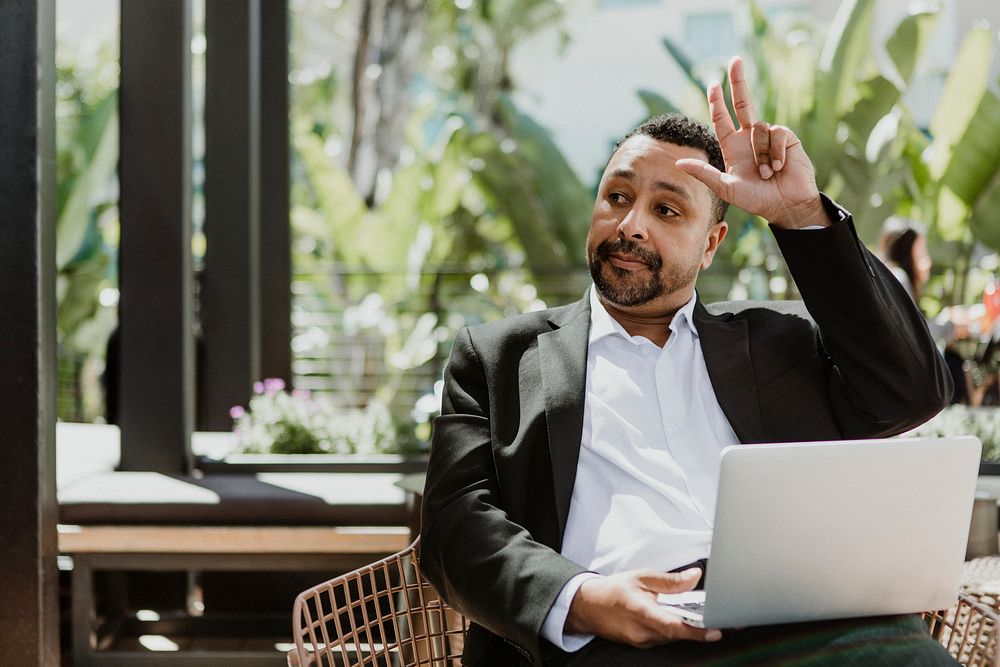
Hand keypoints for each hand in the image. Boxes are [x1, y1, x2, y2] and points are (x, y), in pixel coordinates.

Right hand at [564, 568, 721, 647]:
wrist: (587, 607)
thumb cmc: (612, 590)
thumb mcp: (641, 577)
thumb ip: (669, 580)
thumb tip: (694, 577)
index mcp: (640, 611)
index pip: (673, 626)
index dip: (697, 631)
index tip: (716, 630)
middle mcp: (641, 631)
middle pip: (677, 632)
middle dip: (695, 624)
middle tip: (713, 614)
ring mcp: (641, 641)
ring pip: (671, 635)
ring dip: (683, 624)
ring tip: (689, 610)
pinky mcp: (641, 645)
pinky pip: (663, 637)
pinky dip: (672, 627)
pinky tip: (672, 615)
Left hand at [676, 56, 827, 228]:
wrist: (785, 205)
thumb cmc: (756, 199)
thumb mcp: (726, 188)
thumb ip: (704, 174)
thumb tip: (678, 163)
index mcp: (733, 147)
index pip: (722, 118)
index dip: (716, 101)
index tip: (712, 83)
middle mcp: (749, 138)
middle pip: (743, 103)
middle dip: (738, 81)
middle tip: (734, 60)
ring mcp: (769, 137)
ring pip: (758, 128)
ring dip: (761, 154)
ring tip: (767, 173)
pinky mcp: (787, 138)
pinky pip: (776, 133)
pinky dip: (775, 152)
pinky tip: (779, 167)